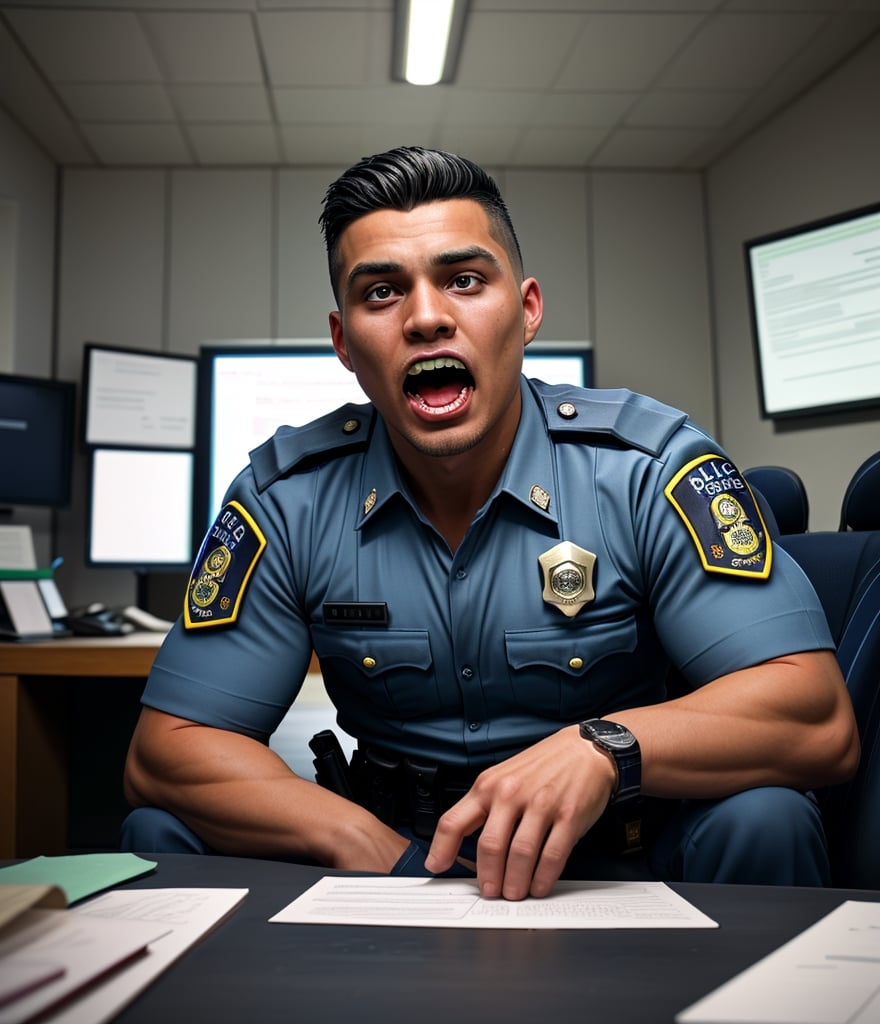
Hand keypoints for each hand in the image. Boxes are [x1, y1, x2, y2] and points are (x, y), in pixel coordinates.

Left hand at [424, 725, 615, 899]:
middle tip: (490, 891)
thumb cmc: (543, 766)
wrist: (585, 749)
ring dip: (515, 882)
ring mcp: (541, 804)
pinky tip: (539, 885)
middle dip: (487, 877)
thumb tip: (465, 843)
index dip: (441, 849)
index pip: (454, 821)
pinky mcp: (568, 816)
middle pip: (489, 846)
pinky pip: (551, 855)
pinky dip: (543, 878)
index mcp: (488, 785)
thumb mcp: (503, 776)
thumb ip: (485, 807)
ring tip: (514, 893)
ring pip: (520, 854)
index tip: (437, 867)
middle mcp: (511, 793)